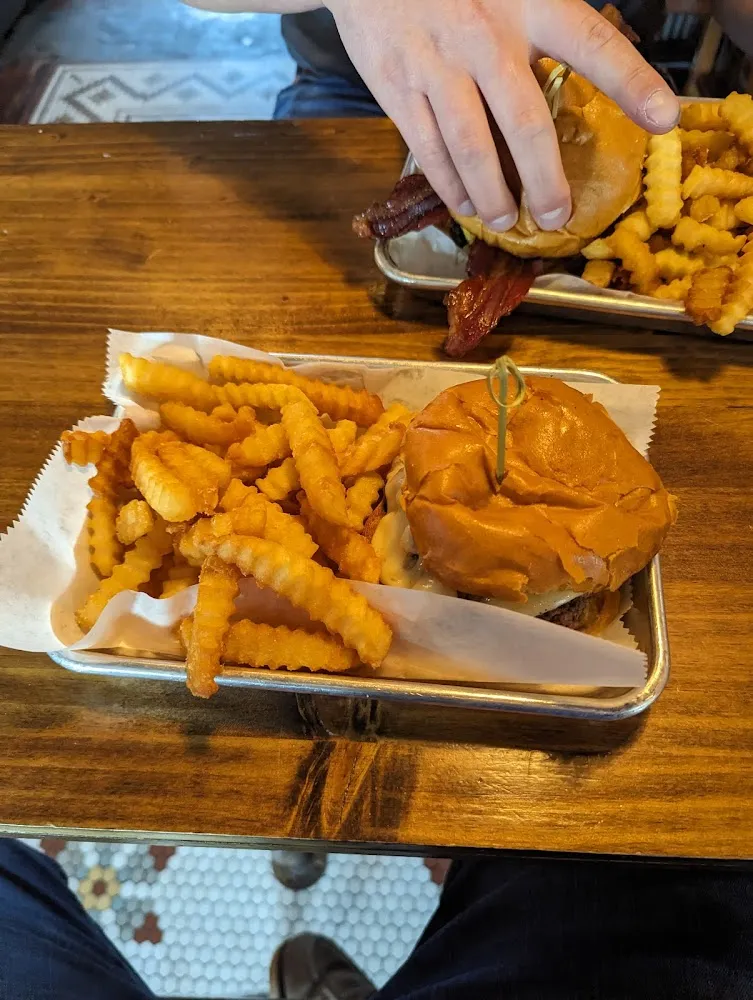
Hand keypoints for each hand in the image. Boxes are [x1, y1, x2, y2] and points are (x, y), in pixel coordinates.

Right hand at [326, 0, 678, 231]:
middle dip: (545, 181)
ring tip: (507, 221)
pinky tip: (464, 204)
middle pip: (525, 124)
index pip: (592, 44)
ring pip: (471, 146)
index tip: (664, 118)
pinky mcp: (398, 87)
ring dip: (492, 194)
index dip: (631, 82)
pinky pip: (427, 148)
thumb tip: (582, 72)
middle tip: (556, 217)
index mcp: (528, 1)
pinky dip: (448, 184)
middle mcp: (486, 35)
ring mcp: (438, 65)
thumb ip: (545, 22)